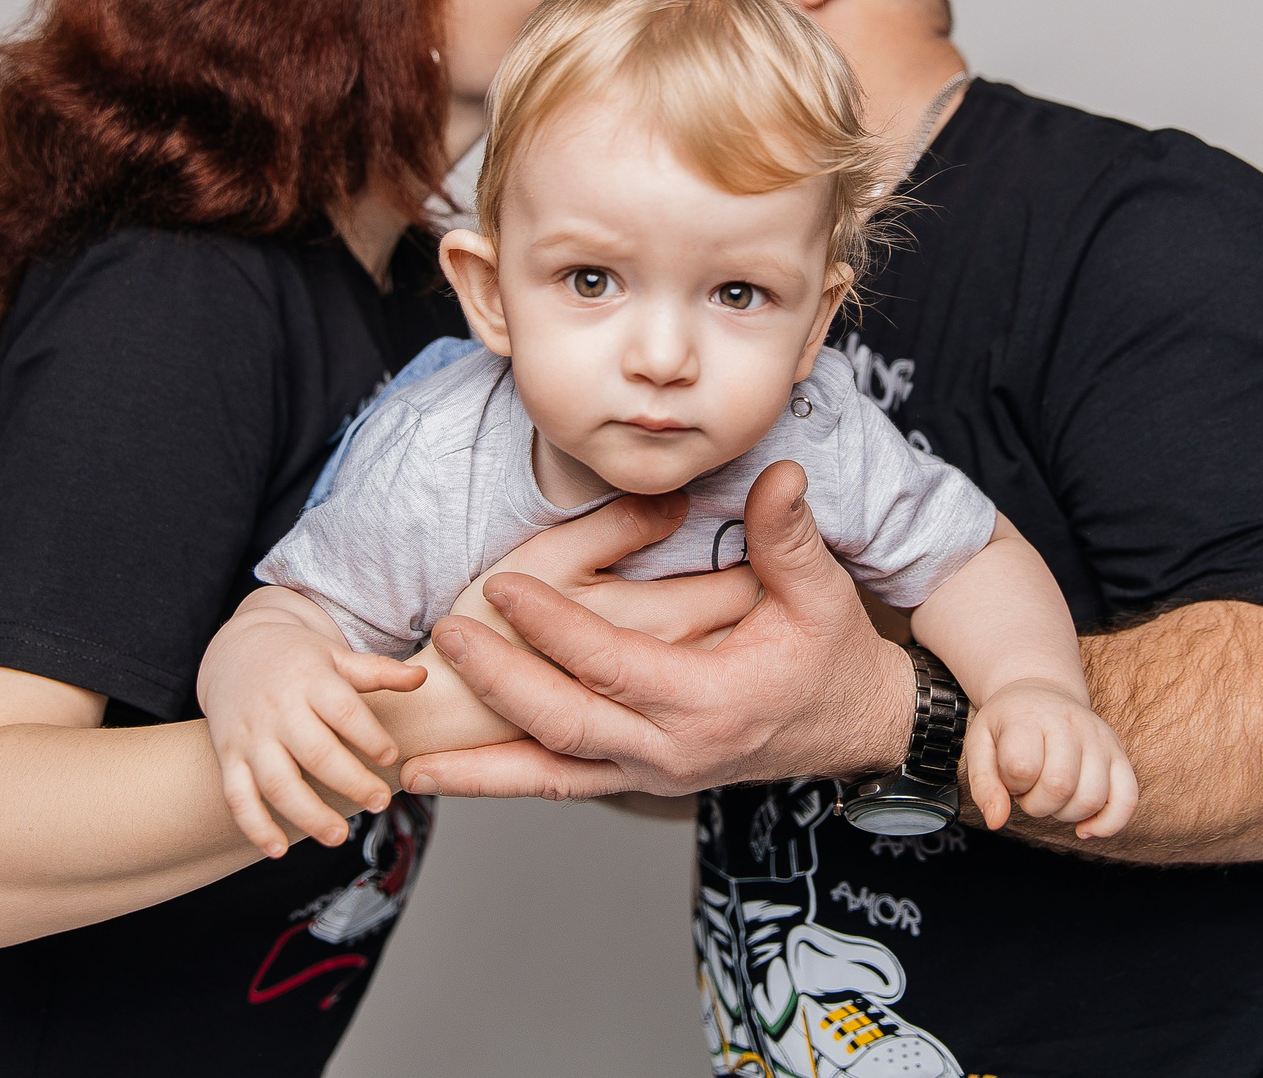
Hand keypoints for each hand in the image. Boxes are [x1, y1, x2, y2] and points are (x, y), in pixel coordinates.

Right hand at [196, 588, 426, 854]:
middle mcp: (278, 709)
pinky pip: (238, 796)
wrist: (236, 650)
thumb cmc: (299, 660)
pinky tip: (279, 850)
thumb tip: (422, 677)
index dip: (369, 736)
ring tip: (339, 837)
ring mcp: (251, 736)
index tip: (392, 757)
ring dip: (307, 814)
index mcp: (310, 681)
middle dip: (350, 782)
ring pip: (276, 781)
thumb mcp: (337, 656)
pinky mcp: (228, 757)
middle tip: (381, 802)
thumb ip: (378, 671)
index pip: (343, 711)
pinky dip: (255, 826)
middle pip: (314, 752)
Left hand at [398, 460, 916, 799]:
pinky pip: (560, 785)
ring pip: (551, 775)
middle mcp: (674, 751)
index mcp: (712, 702)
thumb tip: (780, 476)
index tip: (502, 588)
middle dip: (497, 683)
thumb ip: (786, 536)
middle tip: (443, 639)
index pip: (612, 665)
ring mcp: (652, 774)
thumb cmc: (832, 657)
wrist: (853, 729)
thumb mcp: (820, 593)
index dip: (553, 627)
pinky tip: (449, 779)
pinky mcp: (639, 779)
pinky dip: (503, 782)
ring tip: (410, 755)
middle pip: (564, 724)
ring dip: (480, 765)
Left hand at [962, 676, 1140, 839]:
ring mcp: (1100, 739)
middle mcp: (1071, 724)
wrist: (1041, 694)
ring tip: (1052, 795)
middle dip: (1037, 804)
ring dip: (1066, 813)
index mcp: (1030, 717)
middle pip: (1059, 786)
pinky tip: (1085, 827)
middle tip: (1029, 788)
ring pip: (1092, 798)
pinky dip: (1108, 824)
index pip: (1022, 766)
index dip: (1011, 784)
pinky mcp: (1120, 755)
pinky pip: (1128, 799)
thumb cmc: (1009, 725)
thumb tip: (997, 821)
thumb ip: (983, 784)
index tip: (1010, 774)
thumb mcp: (980, 744)